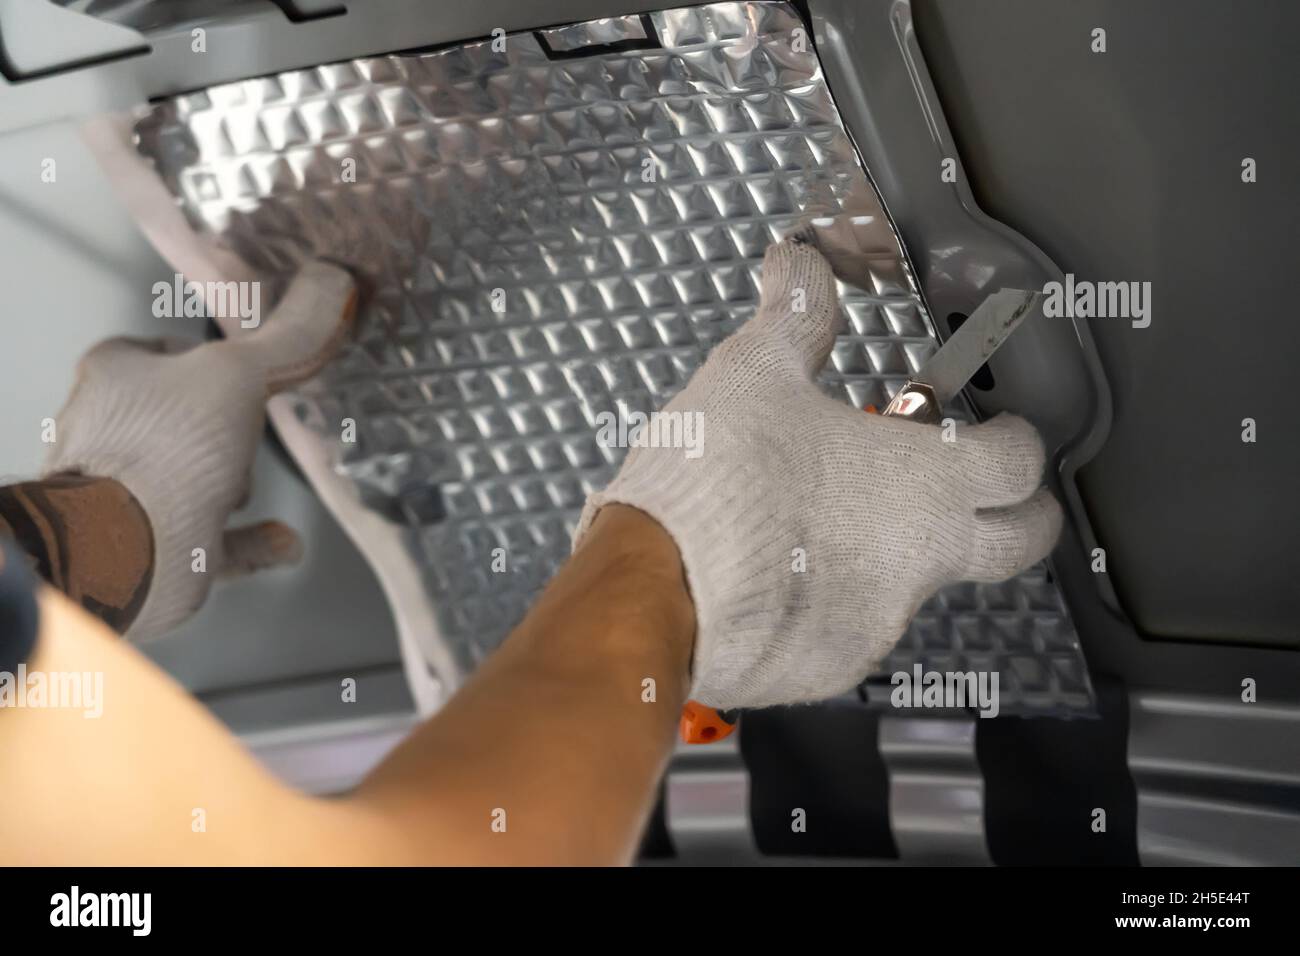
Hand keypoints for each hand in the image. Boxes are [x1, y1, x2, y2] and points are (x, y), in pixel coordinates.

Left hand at [44, 260, 356, 639]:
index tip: (250, 370)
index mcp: (112, 376)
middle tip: (249, 432)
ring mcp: (123, 494)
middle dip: (223, 432)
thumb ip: (286, 339)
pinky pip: (211, 541)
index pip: (163, 350)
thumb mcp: (239, 373)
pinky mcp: (147, 548)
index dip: (211, 359)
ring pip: (189, 480)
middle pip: (179, 419)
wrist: (130, 546)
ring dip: (230, 487)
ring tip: (249, 488)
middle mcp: (108, 432)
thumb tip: (330, 288)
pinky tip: (283, 540)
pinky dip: (250, 541)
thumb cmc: (167, 449)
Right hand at [575, 236, 1061, 708]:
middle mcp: (920, 560)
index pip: (1022, 463)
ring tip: (832, 517)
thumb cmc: (715, 483)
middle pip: (1021, 545)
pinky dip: (836, 598)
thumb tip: (798, 264)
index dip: (1020, 439)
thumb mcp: (755, 371)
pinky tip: (782, 570)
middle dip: (1021, 514)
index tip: (1001, 430)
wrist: (656, 587)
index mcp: (924, 482)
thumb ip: (795, 313)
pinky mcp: (830, 665)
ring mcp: (880, 622)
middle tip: (986, 489)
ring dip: (902, 550)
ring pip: (923, 584)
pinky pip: (855, 628)